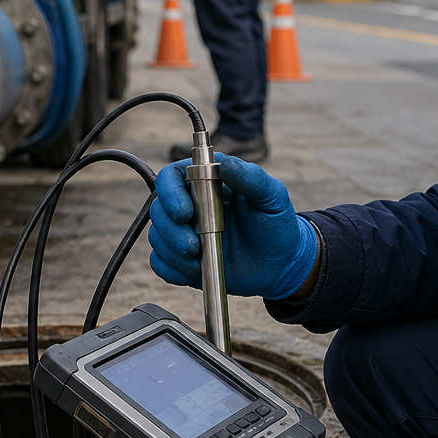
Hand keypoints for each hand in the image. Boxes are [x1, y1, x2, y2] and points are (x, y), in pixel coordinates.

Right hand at [148, 155, 317, 299]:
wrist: (280, 264)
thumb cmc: (276, 224)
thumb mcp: (272, 197)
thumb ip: (252, 178)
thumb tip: (227, 164)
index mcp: (207, 181)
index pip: (172, 177)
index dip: (170, 193)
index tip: (184, 212)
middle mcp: (190, 204)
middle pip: (159, 210)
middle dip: (171, 231)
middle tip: (193, 246)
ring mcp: (185, 232)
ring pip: (157, 237)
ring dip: (172, 253)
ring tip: (198, 262)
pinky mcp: (182, 258)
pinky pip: (160, 263)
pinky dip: (171, 270)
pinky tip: (192, 272)